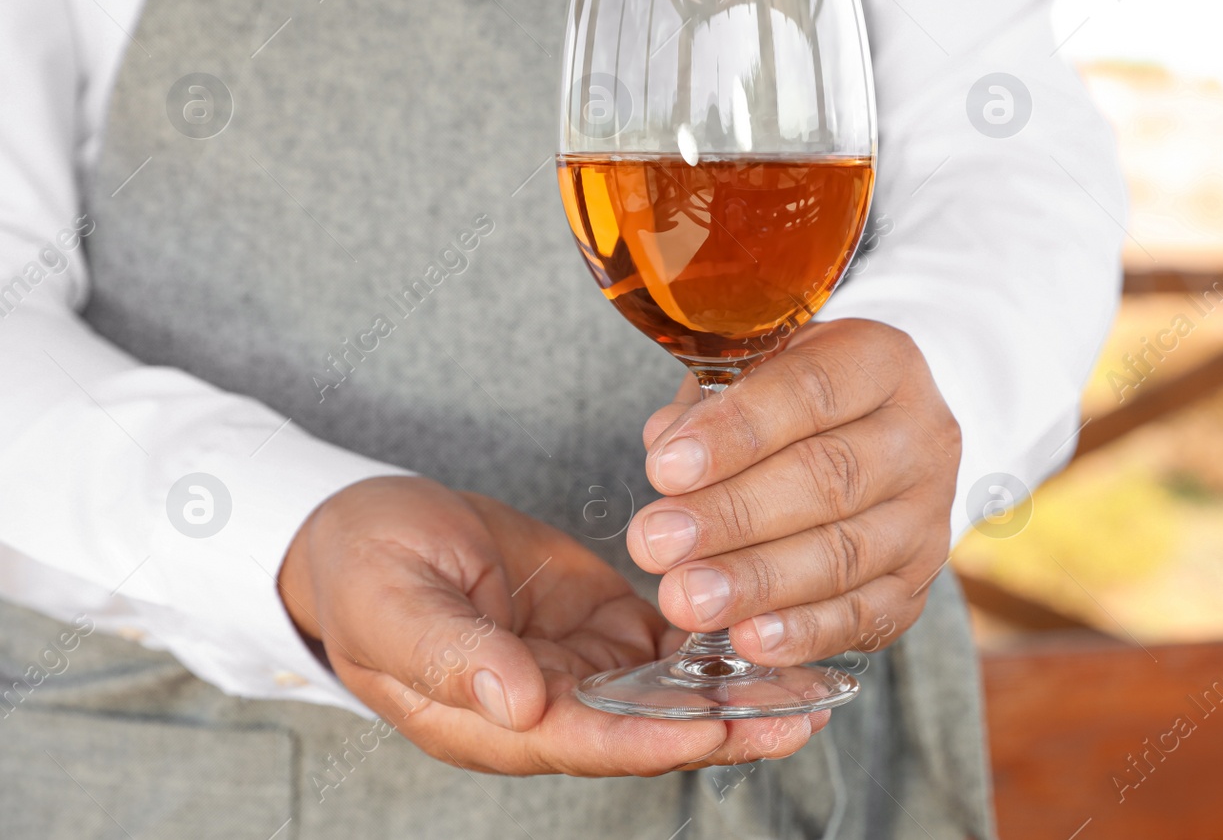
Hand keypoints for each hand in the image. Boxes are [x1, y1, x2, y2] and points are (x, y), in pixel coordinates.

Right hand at [278, 477, 820, 774]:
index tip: (721, 729)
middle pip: (650, 729)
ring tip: (813, 681)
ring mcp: (578, 667)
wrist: (367, 529)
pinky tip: (772, 628)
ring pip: (671, 692)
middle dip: (728, 725)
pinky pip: (668, 644)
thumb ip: (449, 655)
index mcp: (491, 719)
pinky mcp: (600, 624)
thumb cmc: (361, 571)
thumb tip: (515, 701)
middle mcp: (547, 705)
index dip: (657, 740)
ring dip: (737, 690)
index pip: (590, 741)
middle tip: (804, 714)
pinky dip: (718, 641)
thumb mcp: (392, 605)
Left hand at [628, 319, 958, 665]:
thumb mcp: (760, 367)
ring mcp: (927, 515)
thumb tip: (665, 443)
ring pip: (845, 554)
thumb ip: (713, 399)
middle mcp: (919, 437)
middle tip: (657, 541)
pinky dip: (806, 632)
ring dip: (757, 582)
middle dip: (733, 516)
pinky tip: (748, 640)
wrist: (884, 435)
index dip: (735, 432)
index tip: (664, 468)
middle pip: (828, 478)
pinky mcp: (919, 582)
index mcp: (882, 362)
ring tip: (687, 597)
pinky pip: (867, 615)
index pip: (809, 392)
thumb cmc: (801, 397)